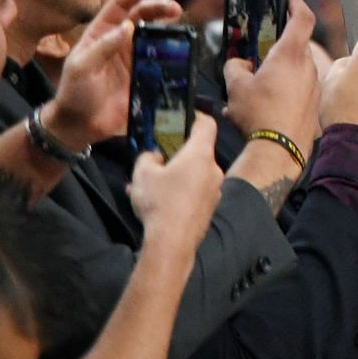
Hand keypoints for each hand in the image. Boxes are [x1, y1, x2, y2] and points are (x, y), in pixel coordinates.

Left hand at [43, 0, 179, 150]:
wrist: (81, 125)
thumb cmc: (74, 92)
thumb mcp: (81, 67)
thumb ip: (103, 47)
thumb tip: (128, 26)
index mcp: (102, 32)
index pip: (120, 5)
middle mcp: (122, 40)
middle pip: (143, 15)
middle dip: (159, 6)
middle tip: (174, 7)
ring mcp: (137, 57)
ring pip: (158, 33)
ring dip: (170, 25)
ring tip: (180, 21)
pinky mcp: (149, 74)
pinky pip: (165, 58)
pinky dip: (176, 50)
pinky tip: (185, 46)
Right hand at [128, 112, 224, 254]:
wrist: (173, 242)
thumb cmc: (160, 201)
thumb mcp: (142, 175)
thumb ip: (147, 158)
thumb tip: (153, 156)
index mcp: (201, 154)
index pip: (206, 124)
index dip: (196, 116)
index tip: (183, 116)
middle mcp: (214, 168)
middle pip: (197, 152)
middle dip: (176, 154)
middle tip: (155, 159)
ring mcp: (215, 189)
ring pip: (192, 175)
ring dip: (172, 176)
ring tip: (145, 186)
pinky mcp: (209, 207)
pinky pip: (193, 192)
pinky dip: (177, 192)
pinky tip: (155, 204)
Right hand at [224, 0, 321, 160]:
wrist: (280, 150)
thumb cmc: (259, 115)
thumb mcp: (236, 87)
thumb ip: (235, 67)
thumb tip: (239, 63)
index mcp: (290, 54)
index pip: (302, 16)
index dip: (296, 3)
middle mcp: (308, 65)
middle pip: (296, 45)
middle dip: (278, 46)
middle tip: (258, 54)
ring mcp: (314, 84)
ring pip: (297, 68)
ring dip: (280, 70)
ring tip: (256, 87)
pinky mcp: (315, 102)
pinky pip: (300, 87)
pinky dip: (286, 89)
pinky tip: (267, 105)